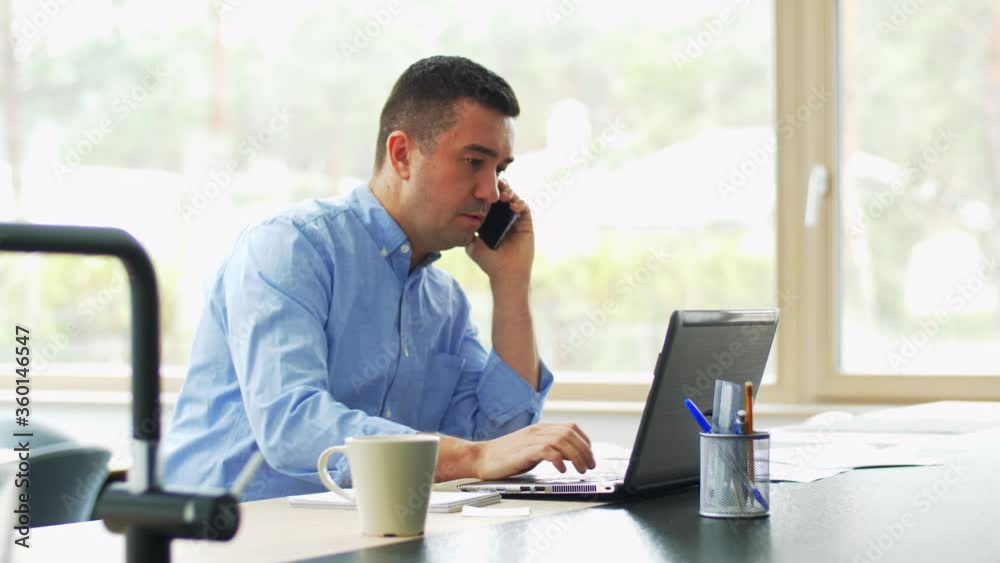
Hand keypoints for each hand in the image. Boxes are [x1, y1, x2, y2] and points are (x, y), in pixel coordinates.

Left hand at [465, 178, 533, 283]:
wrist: (505, 273)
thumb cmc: (488, 261)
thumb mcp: (471, 245)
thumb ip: (466, 232)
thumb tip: (456, 219)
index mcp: (490, 221)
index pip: (488, 201)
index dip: (486, 194)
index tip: (481, 188)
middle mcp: (502, 218)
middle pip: (501, 196)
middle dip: (499, 188)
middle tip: (496, 187)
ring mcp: (514, 219)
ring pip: (513, 198)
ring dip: (510, 193)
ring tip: (505, 196)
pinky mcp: (525, 223)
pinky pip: (524, 208)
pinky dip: (519, 203)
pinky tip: (513, 207)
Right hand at [473, 423, 596, 479]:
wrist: (481, 457)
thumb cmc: (504, 457)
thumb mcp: (530, 449)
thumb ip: (547, 448)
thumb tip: (568, 456)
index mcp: (540, 429)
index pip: (571, 427)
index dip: (585, 440)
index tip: (590, 454)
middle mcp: (538, 431)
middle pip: (570, 433)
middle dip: (585, 450)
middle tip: (590, 465)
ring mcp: (531, 439)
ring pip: (563, 440)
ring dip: (577, 456)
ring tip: (580, 469)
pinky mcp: (524, 451)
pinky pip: (548, 450)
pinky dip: (559, 459)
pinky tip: (561, 469)